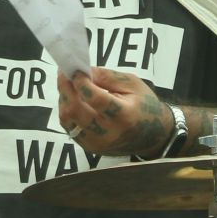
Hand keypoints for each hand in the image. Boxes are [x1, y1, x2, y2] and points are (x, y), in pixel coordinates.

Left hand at [57, 67, 173, 157]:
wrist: (153, 136)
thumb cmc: (144, 105)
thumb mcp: (132, 84)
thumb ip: (106, 76)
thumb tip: (82, 71)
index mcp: (124, 116)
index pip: (96, 99)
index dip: (81, 83)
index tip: (75, 69)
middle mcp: (108, 133)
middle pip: (75, 110)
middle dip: (65, 88)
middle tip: (64, 73)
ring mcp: (96, 143)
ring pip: (67, 120)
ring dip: (64, 99)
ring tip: (67, 84)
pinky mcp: (89, 148)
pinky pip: (69, 127)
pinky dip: (67, 110)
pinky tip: (72, 99)